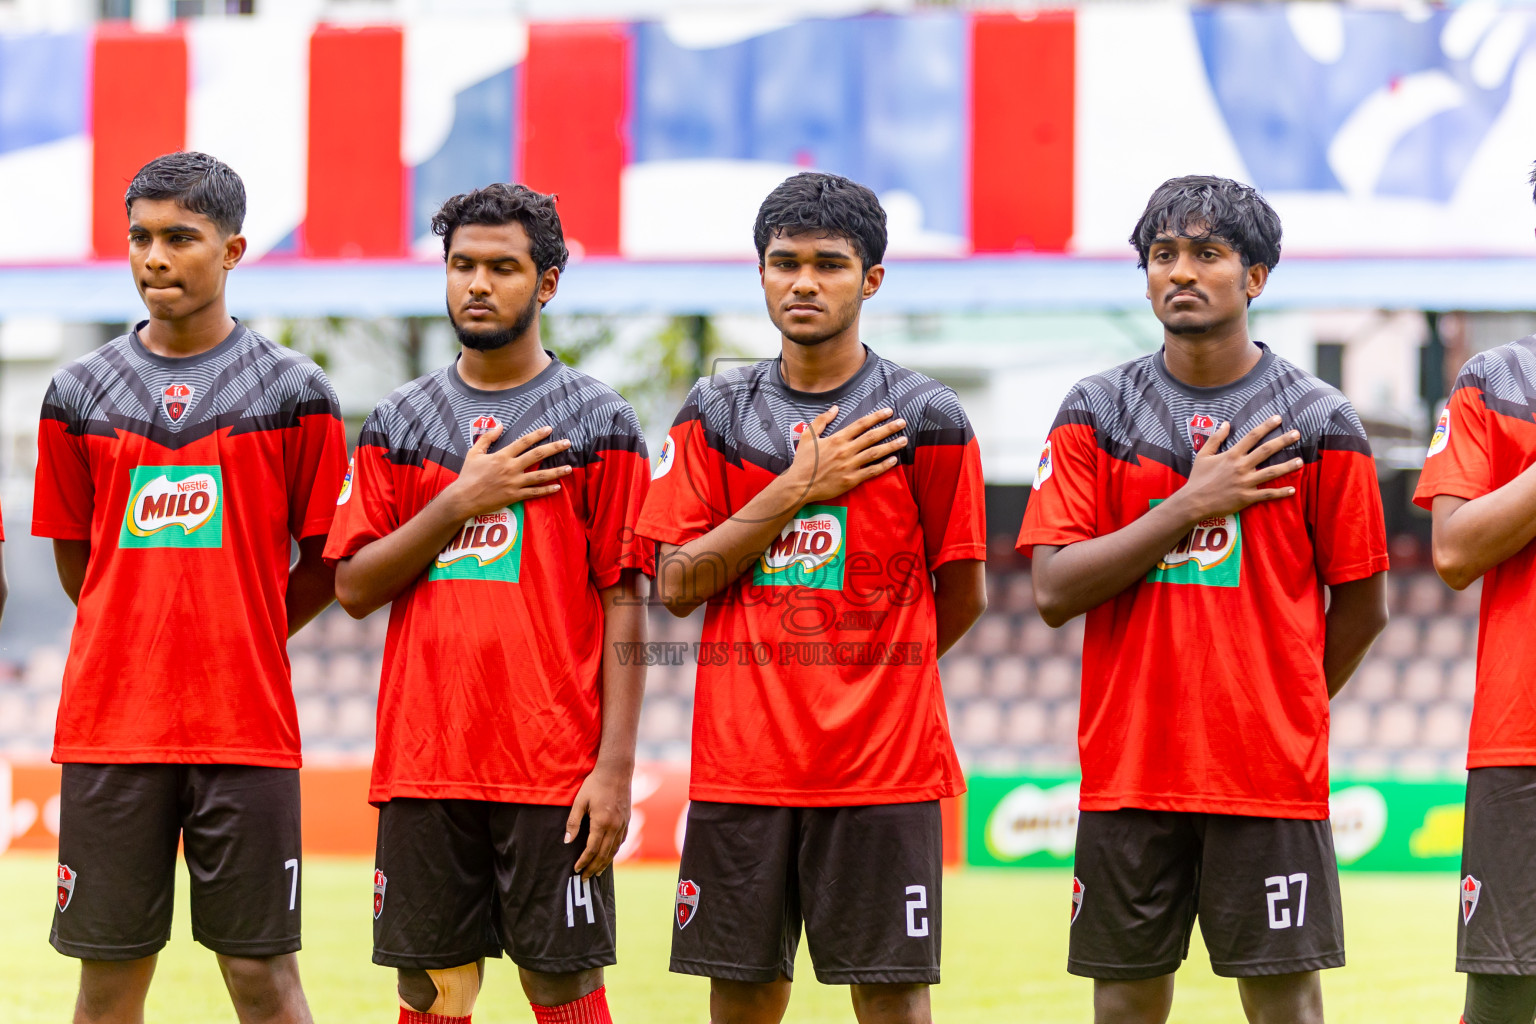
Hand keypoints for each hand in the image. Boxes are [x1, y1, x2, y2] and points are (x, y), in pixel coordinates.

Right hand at [444, 423, 570, 518]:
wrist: (464, 498)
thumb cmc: (468, 475)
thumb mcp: (474, 452)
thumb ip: (487, 438)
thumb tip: (499, 425)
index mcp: (502, 456)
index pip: (523, 442)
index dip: (537, 434)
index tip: (549, 429)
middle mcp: (511, 468)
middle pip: (536, 455)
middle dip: (554, 448)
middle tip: (567, 443)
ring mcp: (514, 483)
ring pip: (540, 476)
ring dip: (556, 471)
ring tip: (569, 468)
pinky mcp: (514, 496)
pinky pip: (534, 493)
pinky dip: (546, 490)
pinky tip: (557, 487)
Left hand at [566, 763, 630, 878]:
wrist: (616, 771)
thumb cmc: (595, 784)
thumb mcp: (580, 801)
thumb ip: (573, 822)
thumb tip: (567, 841)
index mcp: (601, 823)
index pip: (592, 850)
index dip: (583, 862)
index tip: (576, 870)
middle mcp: (614, 826)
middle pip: (604, 854)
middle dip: (593, 867)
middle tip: (585, 878)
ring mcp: (623, 823)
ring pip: (614, 849)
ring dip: (605, 862)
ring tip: (596, 871)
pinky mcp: (627, 819)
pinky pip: (622, 840)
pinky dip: (615, 851)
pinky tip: (610, 854)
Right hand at [784, 405, 907, 504]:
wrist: (799, 485)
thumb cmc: (803, 461)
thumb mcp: (808, 436)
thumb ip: (821, 420)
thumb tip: (835, 408)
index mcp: (837, 439)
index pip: (861, 424)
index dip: (876, 417)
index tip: (889, 411)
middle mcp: (846, 450)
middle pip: (872, 437)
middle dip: (889, 428)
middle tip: (902, 422)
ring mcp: (850, 466)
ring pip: (875, 453)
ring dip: (891, 445)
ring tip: (904, 440)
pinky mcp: (851, 480)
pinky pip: (871, 471)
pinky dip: (884, 466)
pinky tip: (894, 460)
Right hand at [1173, 415, 1301, 522]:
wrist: (1193, 501)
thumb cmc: (1197, 478)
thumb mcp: (1203, 455)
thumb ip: (1215, 438)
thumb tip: (1226, 424)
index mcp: (1231, 455)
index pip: (1252, 436)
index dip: (1266, 426)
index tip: (1278, 418)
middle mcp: (1241, 466)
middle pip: (1266, 450)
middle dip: (1283, 441)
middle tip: (1297, 434)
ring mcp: (1245, 482)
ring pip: (1271, 472)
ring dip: (1287, 466)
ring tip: (1300, 461)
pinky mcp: (1246, 497)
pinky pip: (1267, 494)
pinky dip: (1280, 492)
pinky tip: (1292, 489)